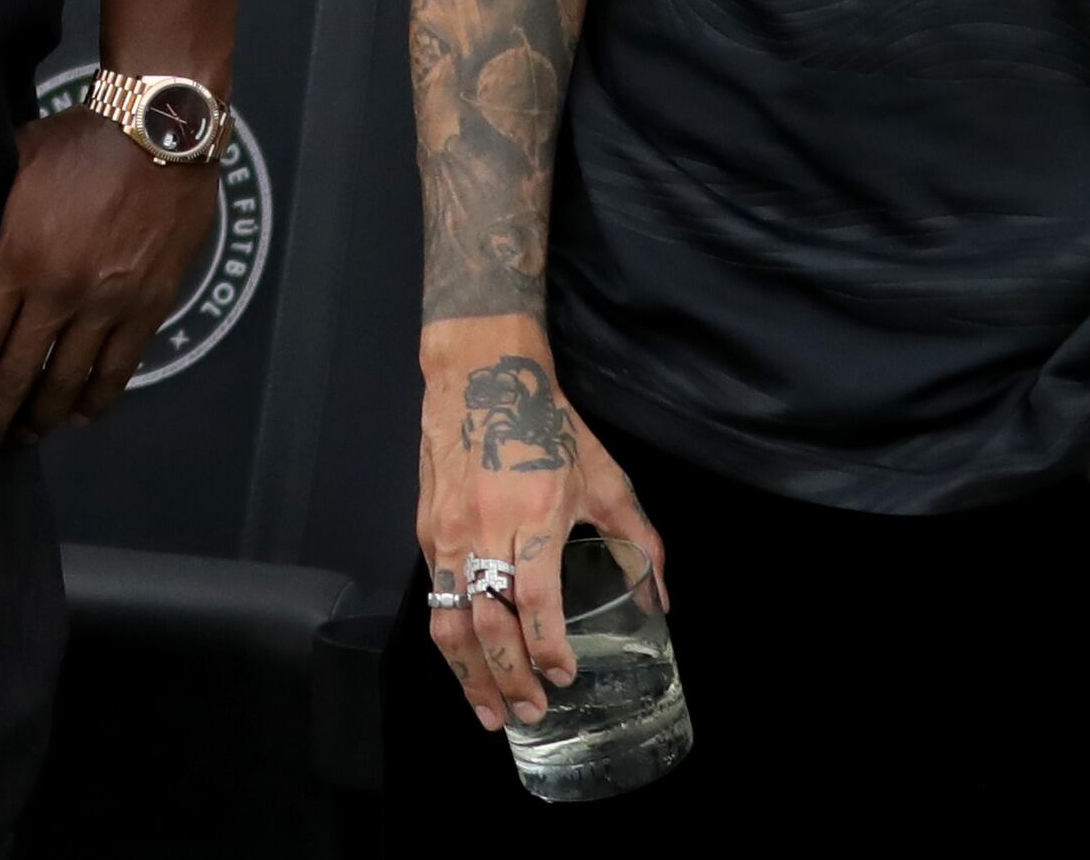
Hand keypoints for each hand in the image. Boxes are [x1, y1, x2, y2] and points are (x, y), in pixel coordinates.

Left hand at [0, 107, 224, 477]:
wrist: (162, 128)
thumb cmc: (83, 137)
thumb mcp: (17, 162)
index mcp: (19, 259)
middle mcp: (61, 293)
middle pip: (16, 379)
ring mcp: (108, 306)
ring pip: (67, 385)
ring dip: (39, 421)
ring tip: (18, 443)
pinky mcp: (148, 307)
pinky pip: (117, 371)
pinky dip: (94, 401)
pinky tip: (76, 416)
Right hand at [415, 314, 665, 729]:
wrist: (478, 374)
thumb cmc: (547, 425)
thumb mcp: (604, 477)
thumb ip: (638, 539)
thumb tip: (663, 597)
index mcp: (534, 516)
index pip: (534, 599)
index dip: (547, 646)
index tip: (564, 677)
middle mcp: (483, 530)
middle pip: (487, 622)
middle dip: (508, 676)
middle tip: (529, 714)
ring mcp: (447, 532)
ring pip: (449, 619)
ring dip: (469, 673)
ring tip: (489, 712)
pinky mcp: (426, 529)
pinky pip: (435, 597)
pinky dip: (451, 639)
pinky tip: (467, 664)